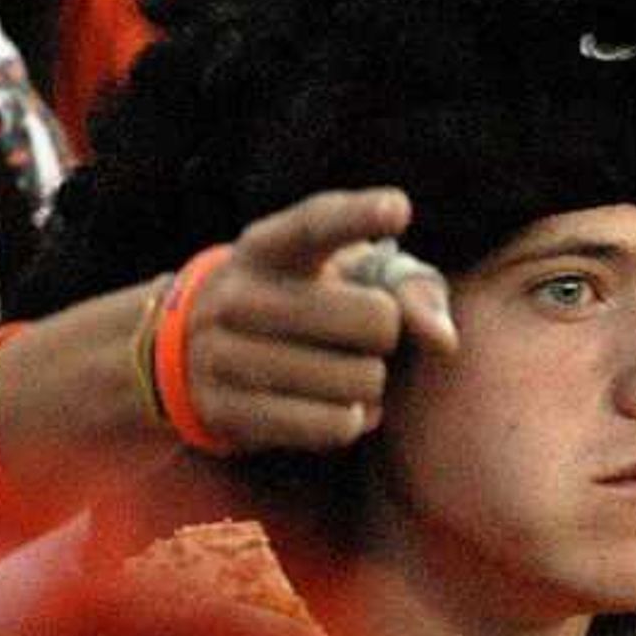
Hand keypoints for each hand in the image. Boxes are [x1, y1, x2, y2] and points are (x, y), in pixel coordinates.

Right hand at [169, 186, 458, 453]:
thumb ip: (408, 287)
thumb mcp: (343, 275)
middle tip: (364, 336)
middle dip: (387, 334)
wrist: (192, 353)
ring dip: (371, 384)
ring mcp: (223, 354)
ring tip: (347, 373)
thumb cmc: (301, 302)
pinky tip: (343, 408)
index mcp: (268, 247)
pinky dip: (353, 421)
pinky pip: (332, 426)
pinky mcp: (226, 411)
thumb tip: (444, 339)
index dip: (359, 217)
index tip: (398, 209)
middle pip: (372, 319)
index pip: (317, 226)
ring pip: (358, 381)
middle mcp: (239, 295)